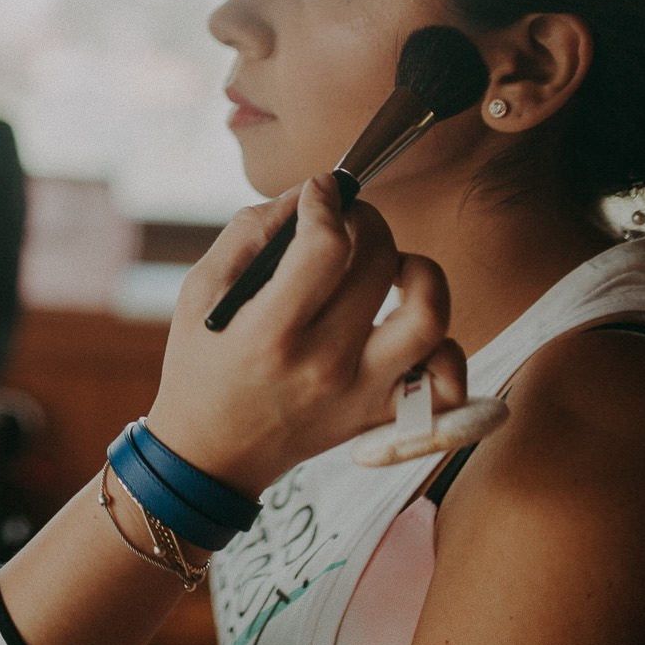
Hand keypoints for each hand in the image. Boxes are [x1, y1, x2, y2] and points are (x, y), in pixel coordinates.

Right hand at [143, 173, 465, 498]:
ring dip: (417, 273)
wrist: (214, 453)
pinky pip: (445, 377)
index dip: (327, 202)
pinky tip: (403, 325)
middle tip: (346, 221)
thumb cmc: (201, 364)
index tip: (320, 191)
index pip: (326, 247)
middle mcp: (324, 364)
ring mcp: (362, 393)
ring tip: (389, 269)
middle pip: (379, 264)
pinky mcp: (383, 414)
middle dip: (365, 221)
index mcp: (270, 332)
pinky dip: (441, 345)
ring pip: (430, 316)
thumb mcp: (199, 291)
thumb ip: (249, 233)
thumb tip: (306, 195)